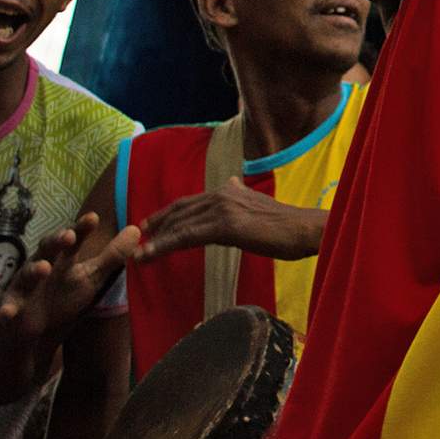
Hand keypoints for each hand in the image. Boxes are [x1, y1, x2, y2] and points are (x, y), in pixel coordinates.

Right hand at [0, 212, 139, 402]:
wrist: (33, 332)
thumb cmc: (63, 296)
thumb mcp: (90, 277)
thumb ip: (112, 256)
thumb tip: (136, 229)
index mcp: (61, 259)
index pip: (72, 240)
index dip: (81, 229)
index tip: (93, 217)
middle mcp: (40, 267)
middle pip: (46, 250)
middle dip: (55, 242)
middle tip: (68, 235)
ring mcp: (23, 289)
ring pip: (26, 276)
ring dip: (34, 271)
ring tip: (44, 268)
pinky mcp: (11, 311)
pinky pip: (7, 311)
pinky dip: (7, 312)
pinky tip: (8, 313)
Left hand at [138, 177, 326, 262]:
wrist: (305, 229)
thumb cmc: (287, 225)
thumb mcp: (259, 206)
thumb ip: (240, 198)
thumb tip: (231, 183)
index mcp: (230, 190)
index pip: (190, 202)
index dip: (167, 213)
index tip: (150, 225)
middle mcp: (223, 194)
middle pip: (179, 211)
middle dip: (155, 227)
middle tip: (135, 242)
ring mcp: (224, 208)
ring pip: (179, 225)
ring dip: (154, 241)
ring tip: (136, 255)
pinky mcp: (226, 225)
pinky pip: (187, 237)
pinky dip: (163, 246)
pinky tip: (149, 255)